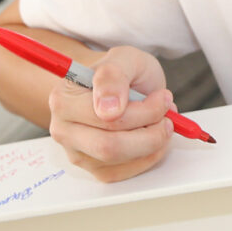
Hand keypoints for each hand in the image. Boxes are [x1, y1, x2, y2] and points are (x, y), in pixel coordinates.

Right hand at [47, 46, 173, 181]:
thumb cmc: (120, 72)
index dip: (142, 111)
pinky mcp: (94, 169)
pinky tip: (153, 137)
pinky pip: (125, 173)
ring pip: (120, 161)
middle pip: (109, 146)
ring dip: (152, 143)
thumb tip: (107, 110)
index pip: (103, 117)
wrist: (119, 87)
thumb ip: (113, 76)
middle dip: (150, 132)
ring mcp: (76, 153)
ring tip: (161, 121)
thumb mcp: (124, 58)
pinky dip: (149, 156)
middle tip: (168, 114)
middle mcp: (63, 130)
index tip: (162, 97)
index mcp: (63, 100)